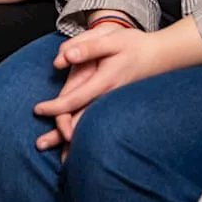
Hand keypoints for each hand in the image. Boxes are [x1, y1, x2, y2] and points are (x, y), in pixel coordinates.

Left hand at [33, 25, 123, 156]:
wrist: (164, 56)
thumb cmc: (136, 46)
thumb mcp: (113, 40)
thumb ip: (88, 48)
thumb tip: (62, 58)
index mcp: (104, 83)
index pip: (75, 99)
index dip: (55, 107)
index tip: (38, 110)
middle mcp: (109, 98)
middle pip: (82, 121)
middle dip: (60, 135)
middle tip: (39, 145)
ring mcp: (115, 104)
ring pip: (92, 126)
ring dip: (74, 142)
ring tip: (61, 160)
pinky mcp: (118, 106)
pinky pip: (99, 123)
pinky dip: (88, 134)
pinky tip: (79, 145)